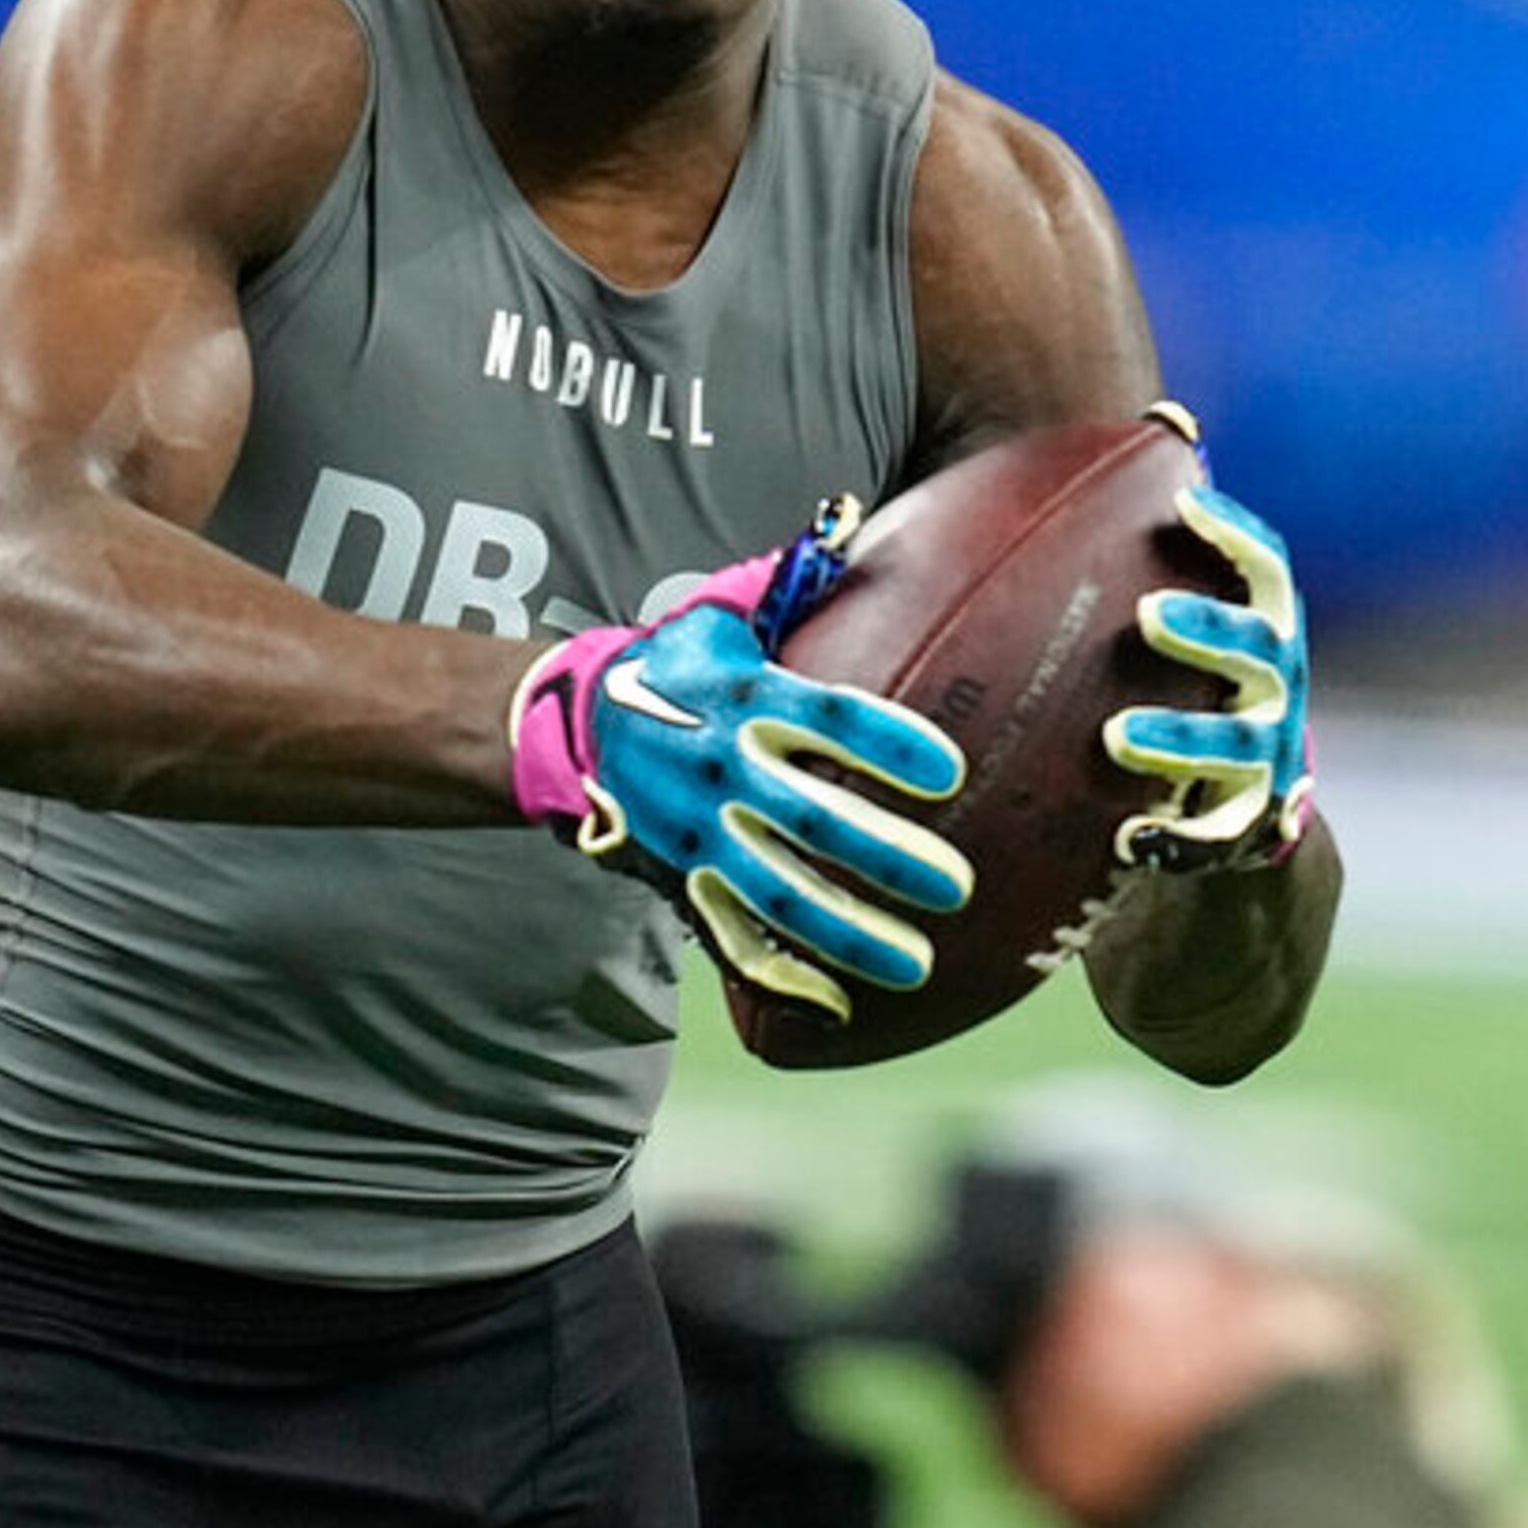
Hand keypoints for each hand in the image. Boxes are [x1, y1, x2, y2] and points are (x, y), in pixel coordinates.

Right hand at [508, 498, 972, 1020]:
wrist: (573, 725)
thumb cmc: (672, 663)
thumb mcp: (719, 612)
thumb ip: (788, 580)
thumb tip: (851, 522)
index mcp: (746, 699)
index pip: (829, 719)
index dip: (888, 745)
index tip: (950, 771)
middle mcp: (724, 770)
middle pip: (813, 820)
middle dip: (885, 857)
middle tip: (954, 885)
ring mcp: (701, 832)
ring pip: (780, 891)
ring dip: (848, 931)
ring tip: (916, 961)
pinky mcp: (683, 877)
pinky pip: (732, 934)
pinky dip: (781, 974)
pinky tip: (837, 1005)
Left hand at [1102, 412, 1311, 872]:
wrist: (1248, 808)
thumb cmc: (1194, 685)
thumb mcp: (1190, 620)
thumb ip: (1159, 543)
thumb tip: (1161, 417)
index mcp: (1267, 627)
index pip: (1269, 568)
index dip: (1233, 533)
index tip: (1183, 502)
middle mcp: (1278, 687)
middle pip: (1258, 650)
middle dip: (1209, 630)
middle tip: (1147, 616)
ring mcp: (1268, 758)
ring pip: (1236, 747)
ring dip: (1181, 740)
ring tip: (1117, 738)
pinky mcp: (1246, 826)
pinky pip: (1215, 839)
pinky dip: (1177, 842)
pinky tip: (1127, 842)